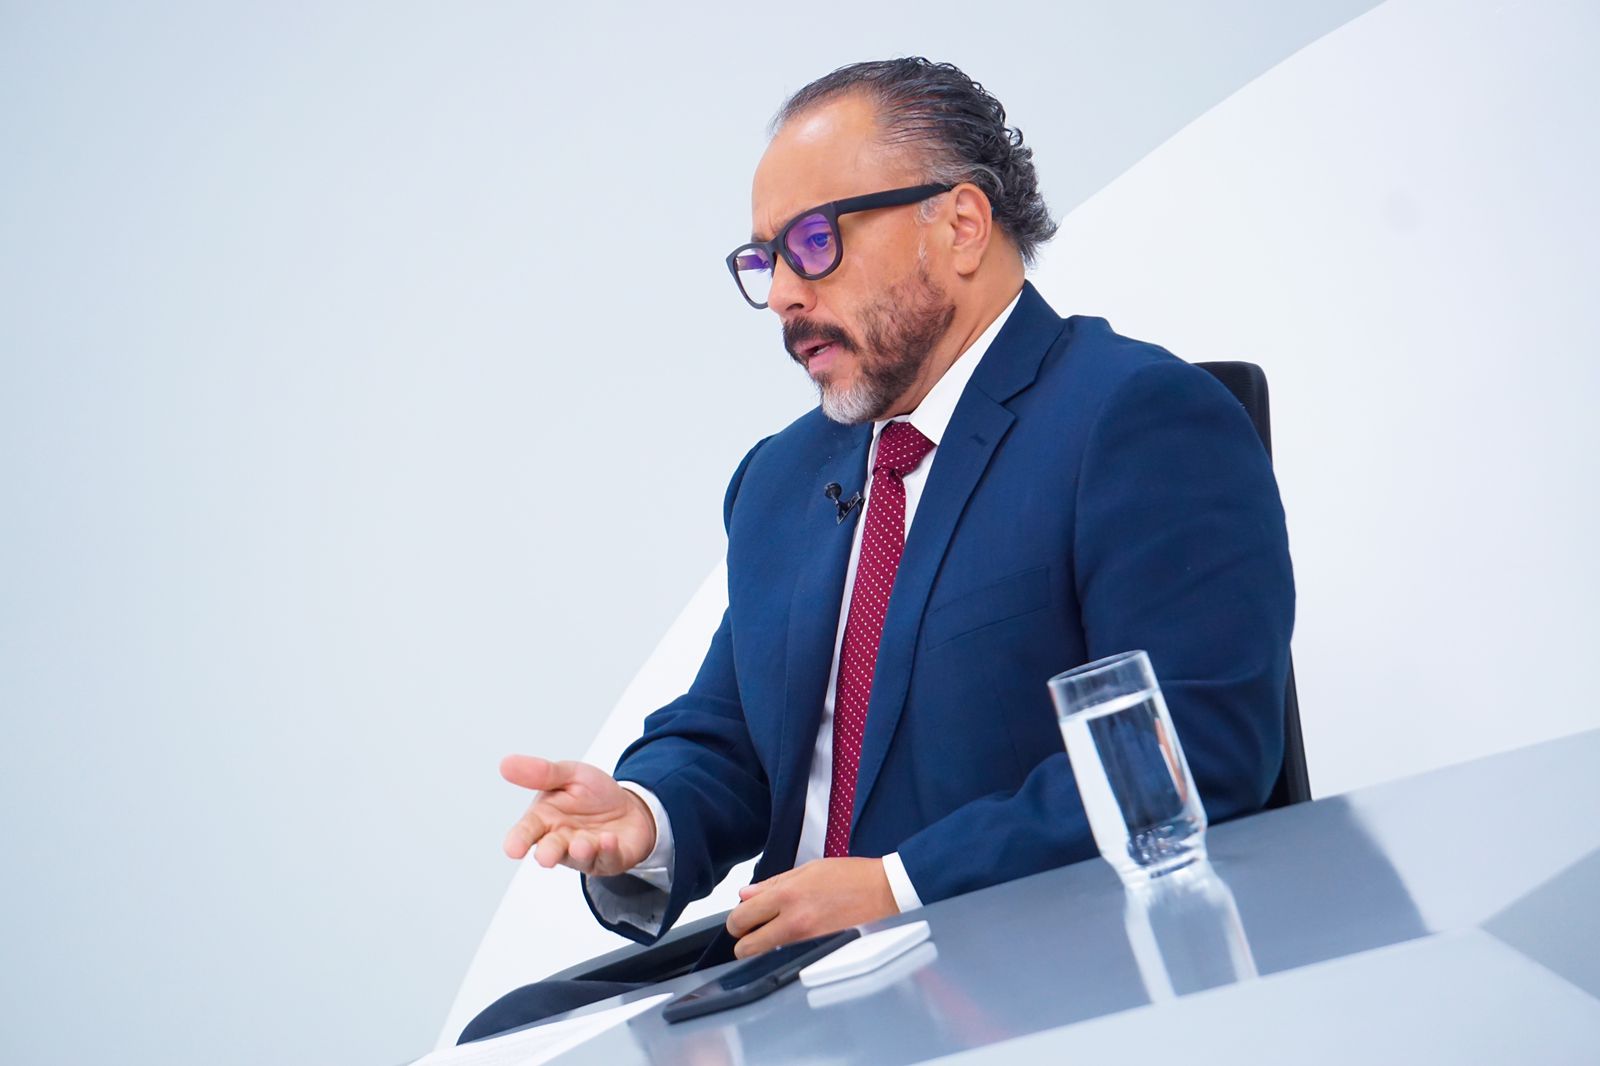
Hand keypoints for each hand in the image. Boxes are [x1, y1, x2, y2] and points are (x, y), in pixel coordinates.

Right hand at [500, 755, 657, 876]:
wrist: (630, 806)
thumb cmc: (592, 794)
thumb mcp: (570, 774)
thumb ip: (542, 773)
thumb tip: (505, 763)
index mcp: (544, 819)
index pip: (526, 831)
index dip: (518, 840)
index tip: (513, 849)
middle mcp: (561, 840)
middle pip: (550, 850)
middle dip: (548, 853)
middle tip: (545, 857)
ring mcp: (585, 853)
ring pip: (579, 857)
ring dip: (581, 851)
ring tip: (581, 844)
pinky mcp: (610, 859)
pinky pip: (609, 857)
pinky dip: (609, 850)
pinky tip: (609, 839)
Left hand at [725, 857, 895, 958]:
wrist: (887, 892)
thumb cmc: (852, 878)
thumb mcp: (809, 870)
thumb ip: (773, 884)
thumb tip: (746, 894)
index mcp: (788, 895)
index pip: (740, 917)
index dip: (737, 920)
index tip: (744, 919)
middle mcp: (794, 921)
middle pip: (745, 947)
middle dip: (745, 941)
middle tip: (755, 932)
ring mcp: (807, 942)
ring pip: (765, 958)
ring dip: (765, 950)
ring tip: (778, 936)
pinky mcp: (820, 954)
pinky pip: (790, 960)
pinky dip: (787, 955)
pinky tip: (798, 942)